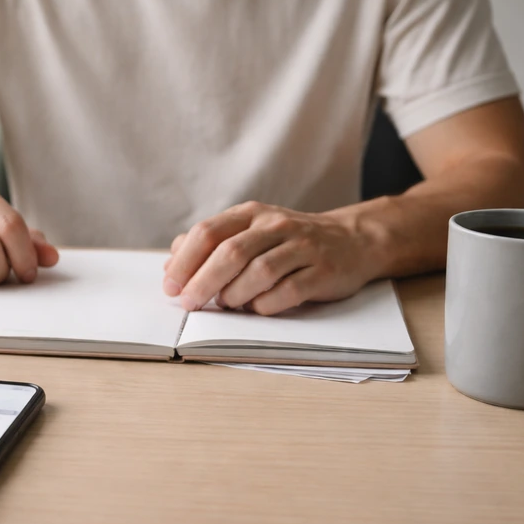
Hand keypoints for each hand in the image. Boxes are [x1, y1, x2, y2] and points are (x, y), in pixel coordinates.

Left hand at [162, 201, 382, 315]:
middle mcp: (275, 226)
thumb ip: (210, 245)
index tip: (171, 287)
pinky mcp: (323, 271)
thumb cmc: (289, 242)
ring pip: (258, 272)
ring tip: (227, 304)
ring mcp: (302, 247)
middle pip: (230, 253)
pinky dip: (265, 305)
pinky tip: (256, 308)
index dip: (184, 262)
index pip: (208, 233)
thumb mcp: (249, 232)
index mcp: (251, 215)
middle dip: (203, 282)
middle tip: (189, 303)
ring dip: (235, 294)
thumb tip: (170, 265)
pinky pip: (288, 291)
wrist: (352, 240)